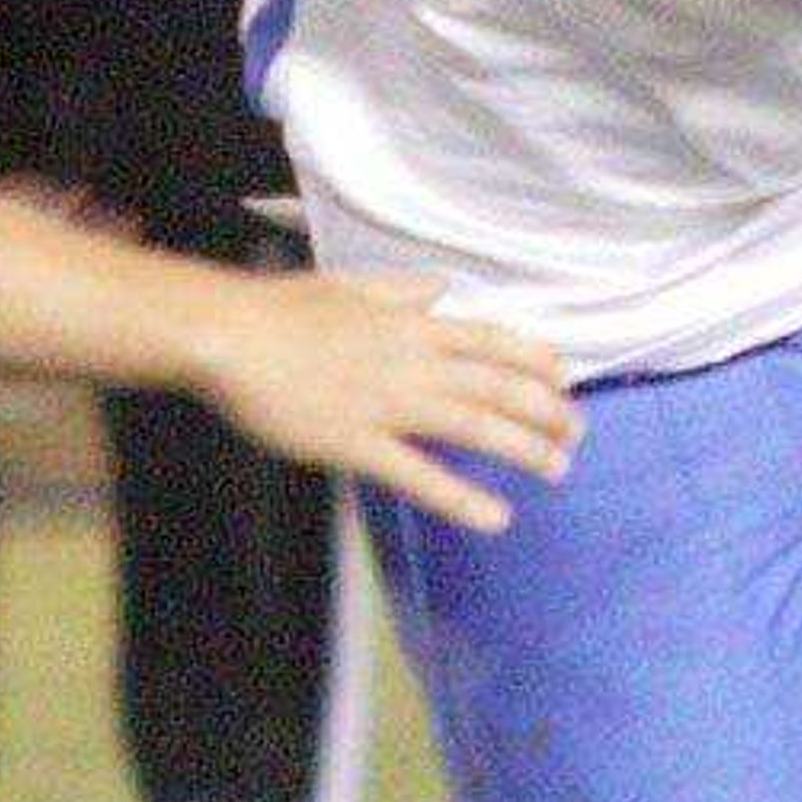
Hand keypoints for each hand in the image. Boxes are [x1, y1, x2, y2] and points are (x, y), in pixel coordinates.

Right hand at [186, 273, 578, 530]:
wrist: (227, 336)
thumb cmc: (279, 310)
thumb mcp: (349, 285)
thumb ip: (401, 289)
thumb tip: (439, 288)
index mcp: (409, 322)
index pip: (491, 339)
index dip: (535, 360)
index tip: (566, 379)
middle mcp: (411, 360)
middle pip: (498, 385)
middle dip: (546, 410)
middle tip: (574, 434)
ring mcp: (385, 403)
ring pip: (475, 426)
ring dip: (524, 449)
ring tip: (557, 469)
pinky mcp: (355, 442)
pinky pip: (419, 474)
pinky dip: (462, 497)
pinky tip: (496, 516)